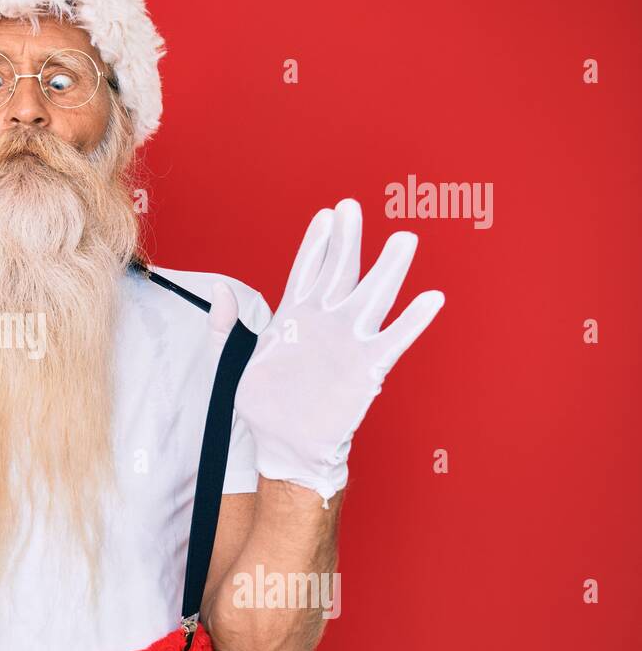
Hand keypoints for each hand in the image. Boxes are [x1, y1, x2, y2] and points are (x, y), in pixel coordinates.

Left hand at [234, 198, 444, 504]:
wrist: (284, 443)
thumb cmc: (263, 403)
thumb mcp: (232, 362)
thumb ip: (225, 326)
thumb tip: (219, 290)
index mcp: (293, 315)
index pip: (307, 269)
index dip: (317, 243)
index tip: (327, 214)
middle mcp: (325, 321)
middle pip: (341, 272)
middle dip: (348, 240)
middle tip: (353, 207)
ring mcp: (347, 342)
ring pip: (371, 297)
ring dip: (388, 269)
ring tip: (403, 239)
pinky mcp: (366, 368)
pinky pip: (393, 340)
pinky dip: (413, 321)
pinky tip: (431, 298)